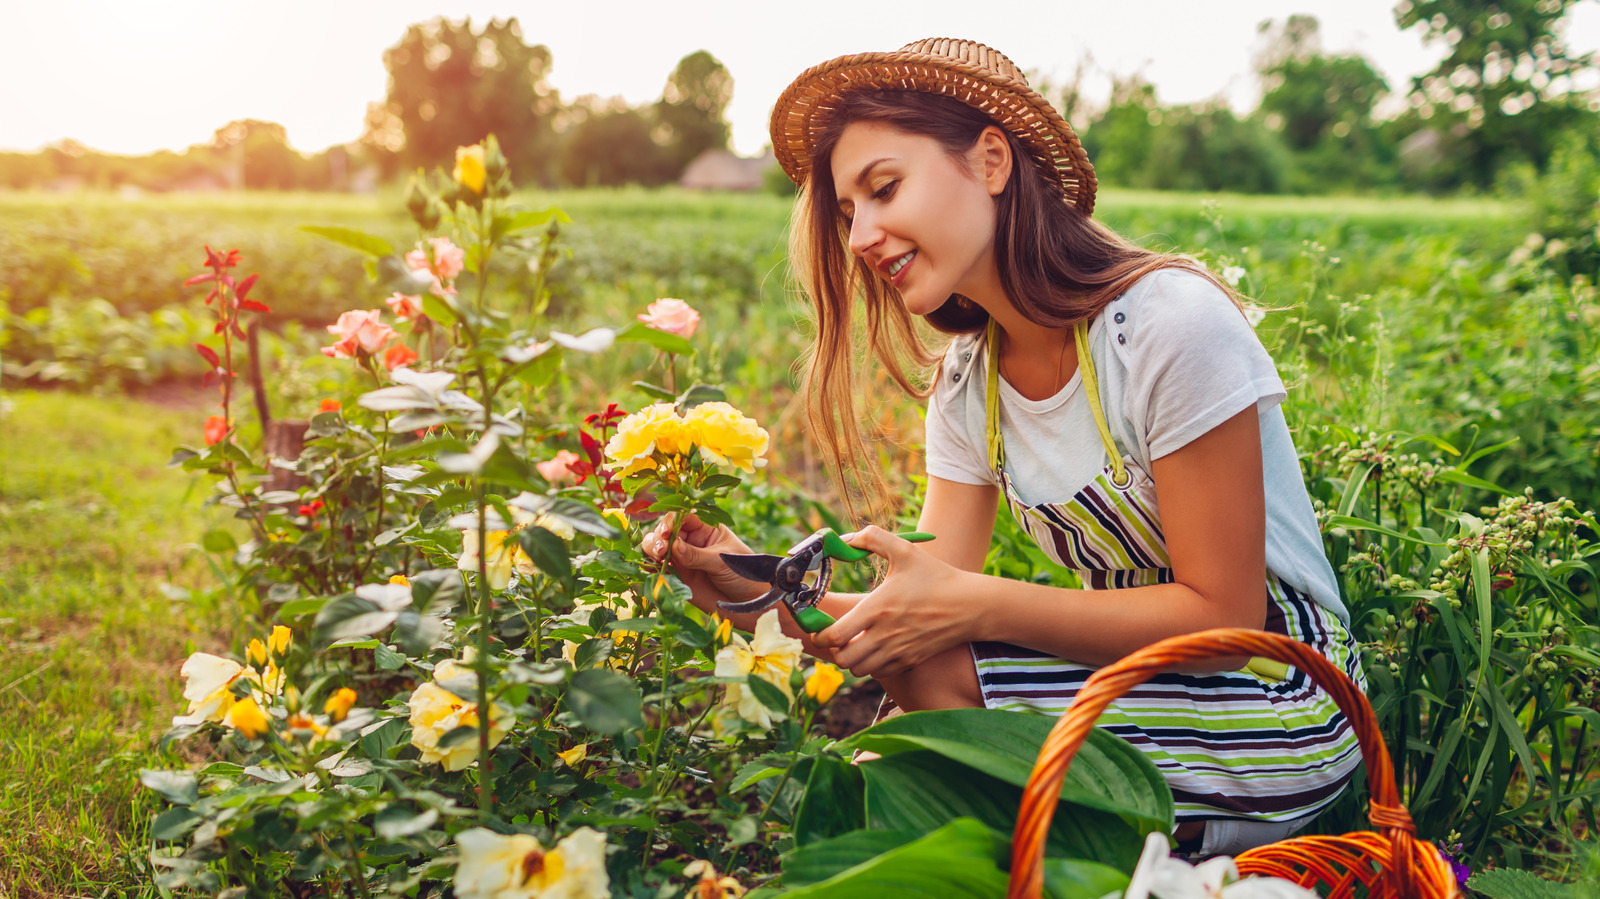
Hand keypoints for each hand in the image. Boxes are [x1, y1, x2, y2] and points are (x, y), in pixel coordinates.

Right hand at [641, 513, 764, 616]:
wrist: (749, 603)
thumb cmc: (744, 573)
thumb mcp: (722, 560)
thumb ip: (696, 554)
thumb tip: (672, 545)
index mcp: (706, 528)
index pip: (682, 517)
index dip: (671, 522)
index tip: (666, 533)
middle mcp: (691, 541)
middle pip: (665, 531)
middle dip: (658, 537)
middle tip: (661, 551)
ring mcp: (682, 559)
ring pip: (657, 549)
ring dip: (652, 551)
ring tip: (658, 559)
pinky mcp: (678, 578)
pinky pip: (658, 570)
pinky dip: (650, 568)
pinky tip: (651, 569)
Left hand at [812, 526, 975, 676]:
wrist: (970, 606)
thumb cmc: (937, 577)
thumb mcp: (905, 550)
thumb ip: (871, 538)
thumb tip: (845, 539)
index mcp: (877, 609)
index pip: (834, 635)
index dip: (819, 634)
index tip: (819, 626)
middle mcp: (884, 635)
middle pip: (842, 659)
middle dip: (833, 648)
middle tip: (836, 634)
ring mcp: (897, 651)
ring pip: (858, 670)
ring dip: (851, 658)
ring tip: (855, 640)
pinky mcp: (909, 661)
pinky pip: (878, 673)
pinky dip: (870, 664)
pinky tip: (875, 647)